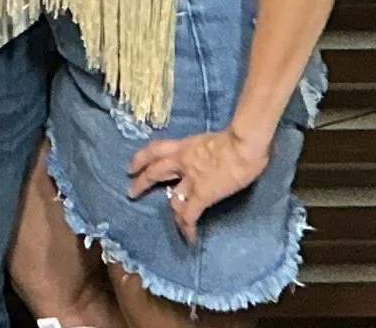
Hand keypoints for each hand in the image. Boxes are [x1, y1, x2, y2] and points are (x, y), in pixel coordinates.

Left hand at [127, 127, 270, 243]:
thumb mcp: (210, 140)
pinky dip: (188, 227)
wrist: (243, 144)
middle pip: (154, 172)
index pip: (155, 149)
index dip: (140, 158)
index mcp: (184, 146)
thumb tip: (210, 158)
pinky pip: (189, 215)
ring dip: (171, 212)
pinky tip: (190, 238)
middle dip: (142, 183)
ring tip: (173, 224)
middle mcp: (182, 162)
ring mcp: (190, 180)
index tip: (131, 167)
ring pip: (172, 198)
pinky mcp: (202, 195)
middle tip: (132, 192)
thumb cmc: (236, 137)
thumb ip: (204, 150)